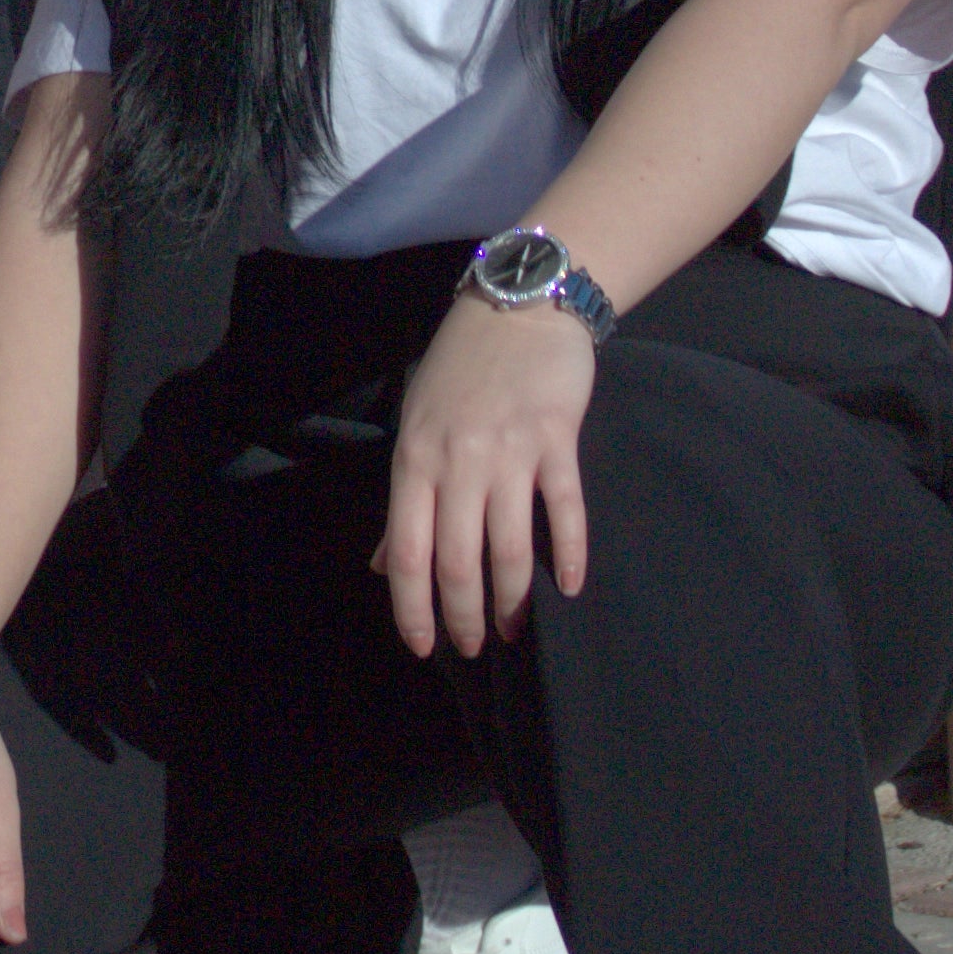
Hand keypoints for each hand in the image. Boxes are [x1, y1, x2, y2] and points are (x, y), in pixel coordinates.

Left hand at [378, 289, 594, 654]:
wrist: (518, 305)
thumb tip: (382, 566)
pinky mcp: (556, 439)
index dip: (413, 608)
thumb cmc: (459, 369)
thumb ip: (406, 500)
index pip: (407, 552)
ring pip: (509, 547)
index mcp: (414, 460)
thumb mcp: (416, 426)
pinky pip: (564, 509)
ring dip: (513, 599)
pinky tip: (570, 587)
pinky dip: (569, 554)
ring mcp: (509, 452)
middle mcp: (457, 462)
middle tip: (476, 647)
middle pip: (458, 562)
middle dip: (464, 616)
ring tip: (515, 630)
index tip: (424, 647)